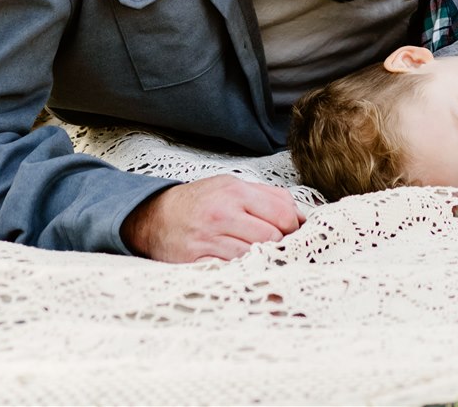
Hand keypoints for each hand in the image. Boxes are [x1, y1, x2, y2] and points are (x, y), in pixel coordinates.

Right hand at [121, 174, 301, 262]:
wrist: (154, 217)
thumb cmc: (200, 202)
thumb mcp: (232, 186)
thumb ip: (269, 198)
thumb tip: (302, 217)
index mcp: (235, 192)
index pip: (282, 214)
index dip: (293, 227)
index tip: (290, 233)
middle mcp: (222, 214)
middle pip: (272, 238)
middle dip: (279, 246)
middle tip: (275, 248)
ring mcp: (208, 239)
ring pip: (254, 256)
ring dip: (261, 260)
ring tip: (259, 257)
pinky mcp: (196, 261)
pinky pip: (231, 271)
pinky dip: (242, 271)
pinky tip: (241, 266)